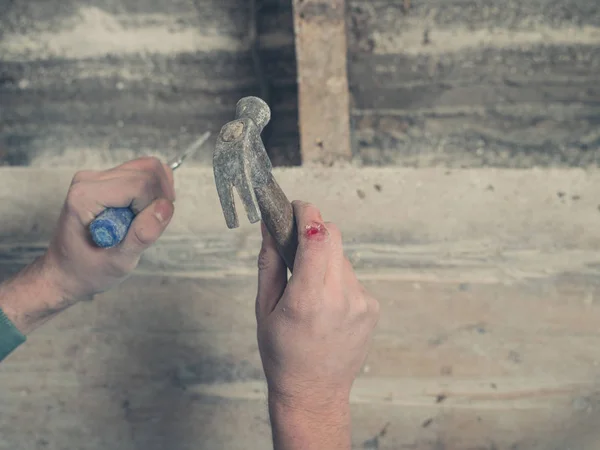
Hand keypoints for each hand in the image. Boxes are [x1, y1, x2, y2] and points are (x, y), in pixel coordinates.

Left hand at [44, 157, 175, 303]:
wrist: (65, 271)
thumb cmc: (86, 269)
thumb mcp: (118, 263)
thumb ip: (142, 235)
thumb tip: (165, 208)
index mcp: (86, 196)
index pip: (140, 184)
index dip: (154, 206)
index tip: (146, 230)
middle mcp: (89, 179)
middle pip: (147, 171)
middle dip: (159, 198)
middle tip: (149, 226)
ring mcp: (97, 176)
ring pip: (148, 168)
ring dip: (158, 195)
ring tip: (145, 220)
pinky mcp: (106, 178)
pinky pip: (143, 173)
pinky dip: (152, 192)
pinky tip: (142, 213)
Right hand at [255, 201, 378, 448]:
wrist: (314, 393)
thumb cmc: (282, 354)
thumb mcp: (264, 308)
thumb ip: (269, 262)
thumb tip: (270, 226)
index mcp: (307, 298)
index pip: (317, 235)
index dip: (306, 213)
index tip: (296, 208)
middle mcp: (340, 297)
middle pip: (333, 236)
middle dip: (314, 233)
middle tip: (297, 247)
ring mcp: (361, 303)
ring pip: (341, 256)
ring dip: (324, 260)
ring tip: (310, 291)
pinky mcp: (372, 307)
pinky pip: (351, 277)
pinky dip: (336, 280)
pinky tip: (326, 306)